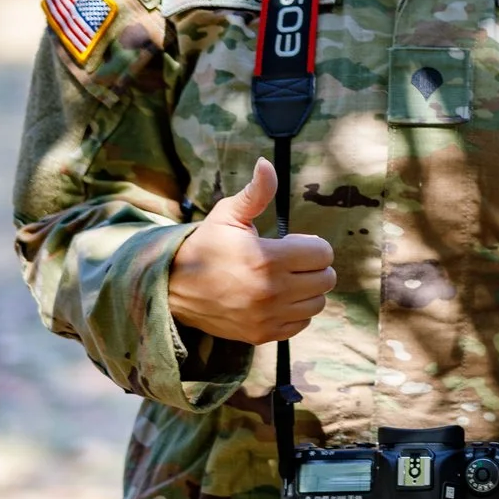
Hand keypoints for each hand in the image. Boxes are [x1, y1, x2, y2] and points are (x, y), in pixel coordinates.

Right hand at [166, 158, 335, 345]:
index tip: (288, 245)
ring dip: (307, 290)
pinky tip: (277, 300)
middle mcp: (271, 292)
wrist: (172, 287)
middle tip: (288, 262)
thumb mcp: (228, 215)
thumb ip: (255, 193)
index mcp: (268, 259)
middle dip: (312, 266)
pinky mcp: (261, 335)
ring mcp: (267, 317)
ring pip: (317, 303)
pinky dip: (296, 312)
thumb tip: (267, 163)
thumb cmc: (205, 245)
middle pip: (326, 279)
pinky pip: (301, 324)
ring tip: (283, 280)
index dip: (310, 246)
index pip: (323, 254)